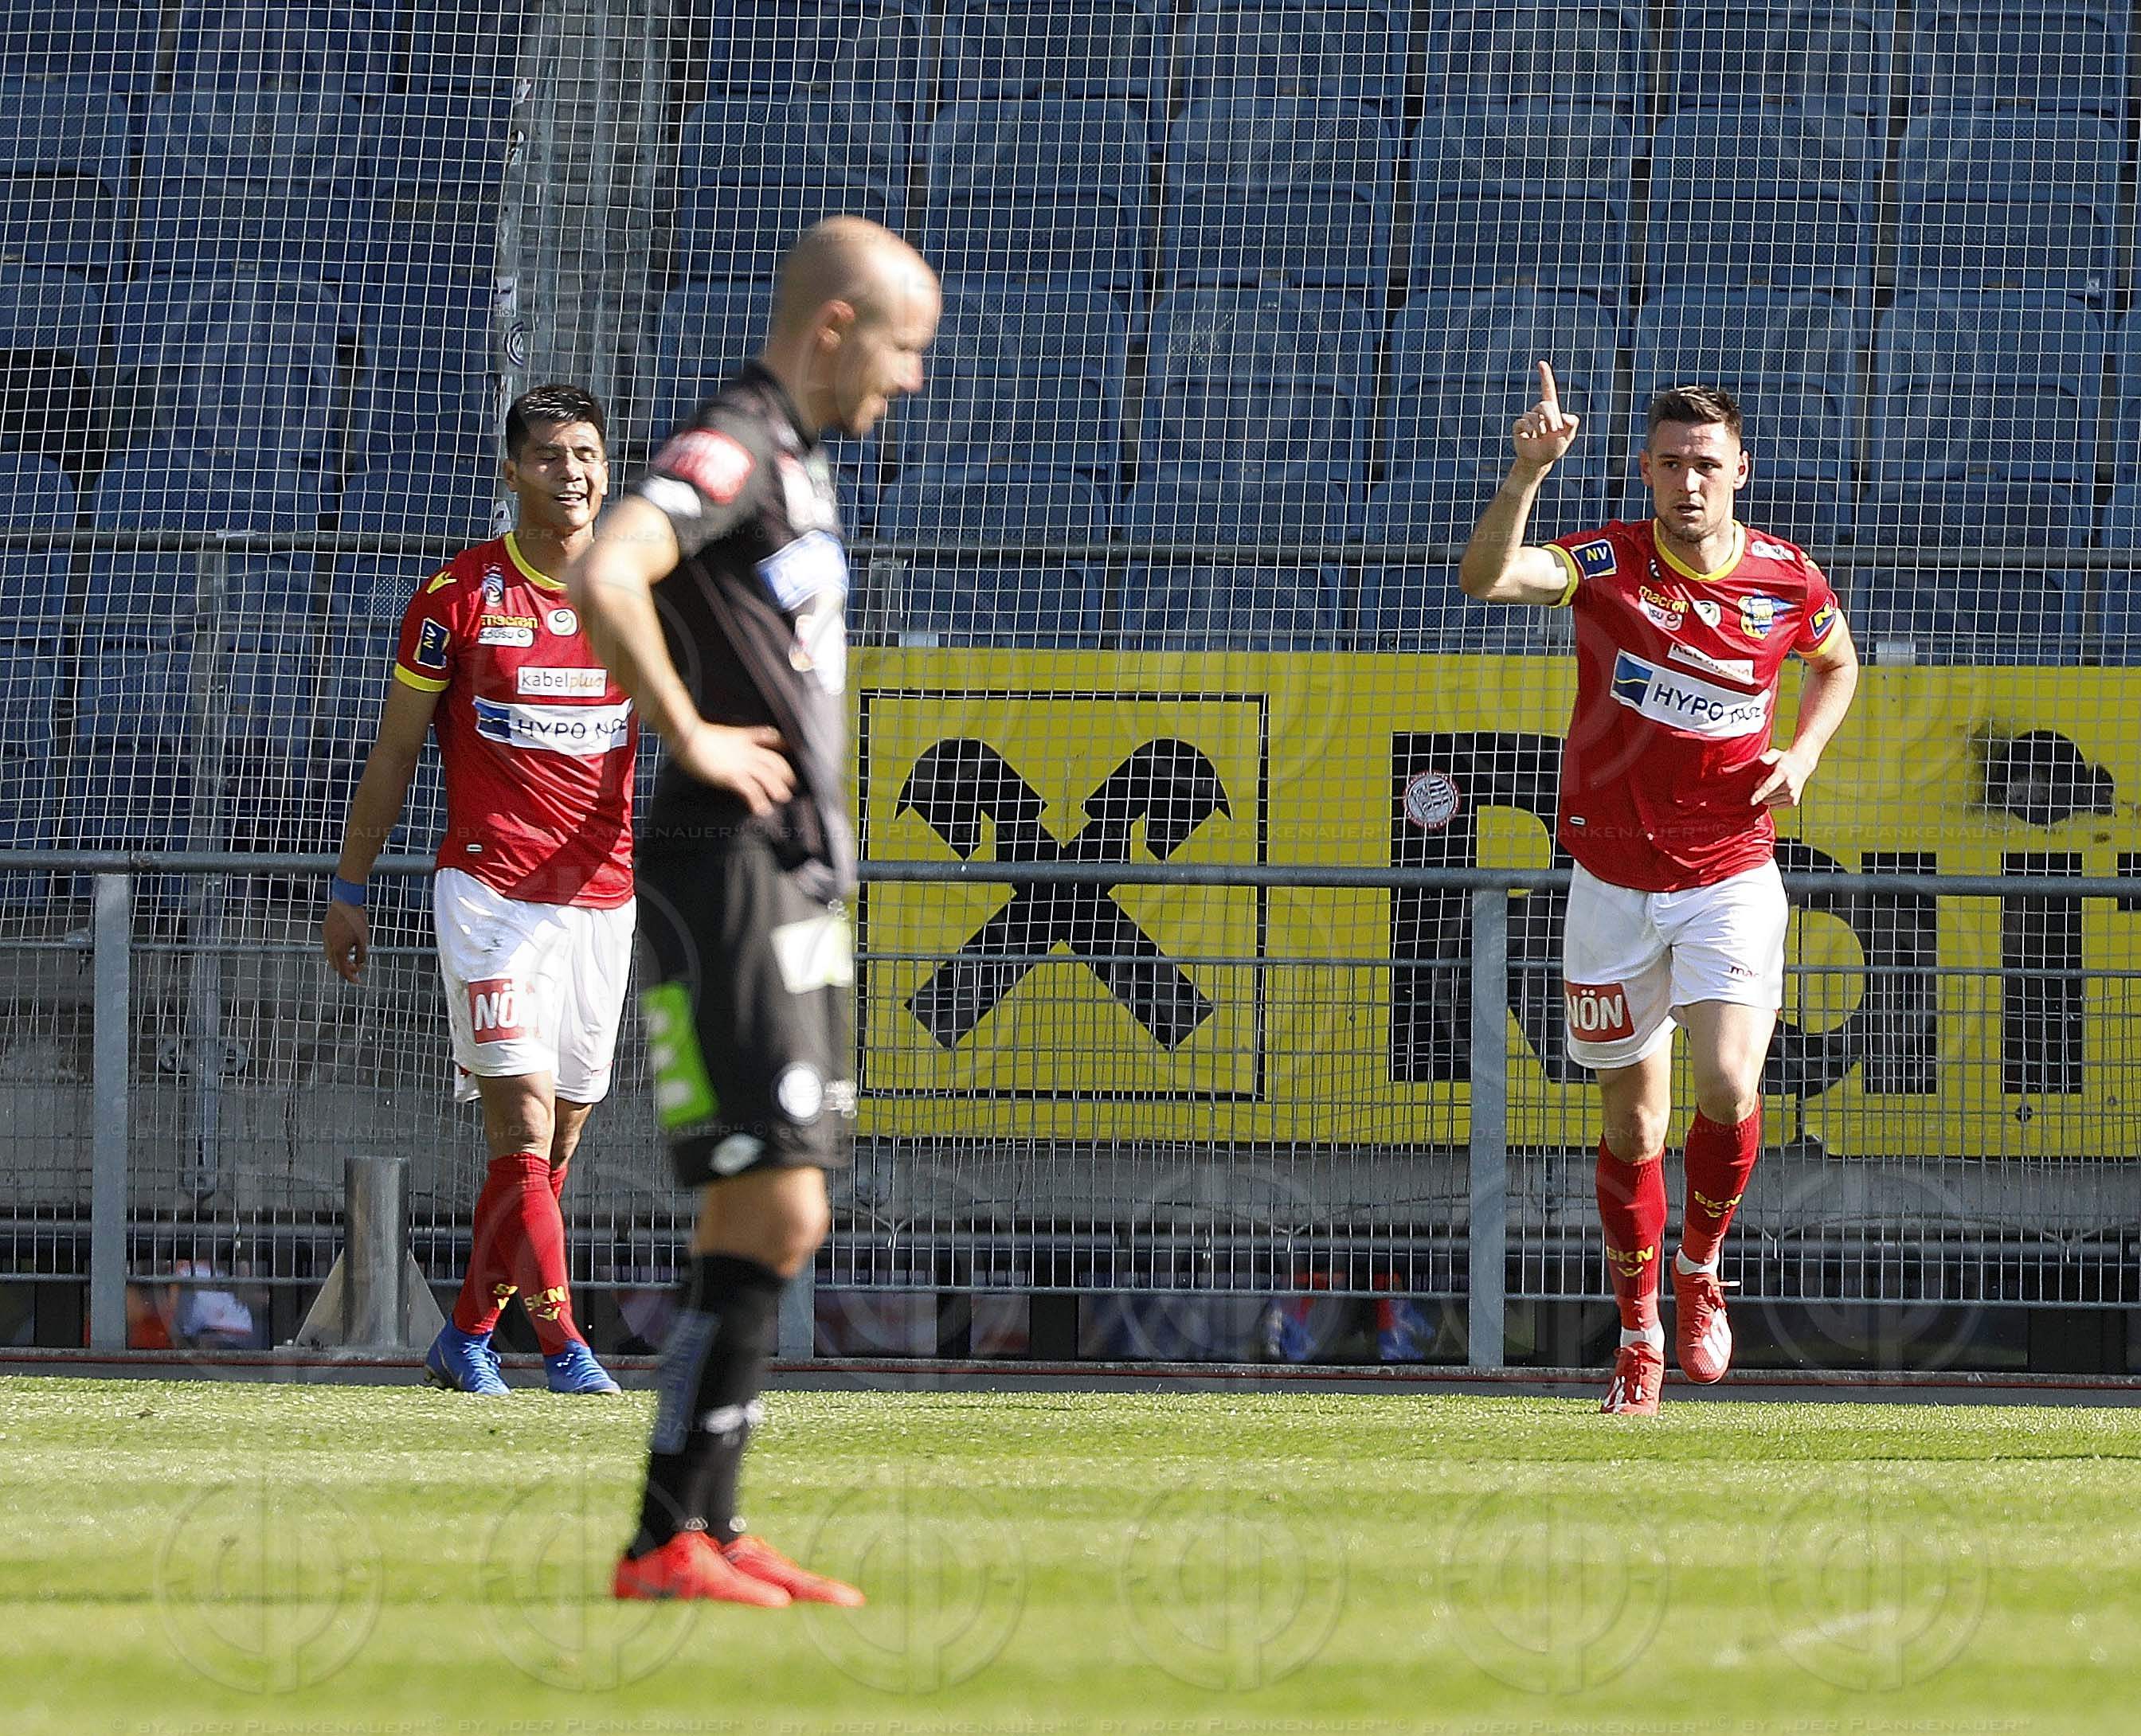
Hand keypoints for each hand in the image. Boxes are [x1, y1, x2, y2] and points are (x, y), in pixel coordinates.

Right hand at [323, 900, 369, 981]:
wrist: (346, 901)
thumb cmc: (356, 919)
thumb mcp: (363, 939)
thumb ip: (361, 954)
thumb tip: (360, 964)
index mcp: (339, 950)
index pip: (343, 970)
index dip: (351, 977)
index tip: (358, 981)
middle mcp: (329, 946)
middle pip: (335, 965)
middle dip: (345, 970)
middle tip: (355, 970)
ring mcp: (325, 938)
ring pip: (330, 956)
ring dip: (340, 961)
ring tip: (351, 959)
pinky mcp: (325, 931)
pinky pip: (328, 946)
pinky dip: (336, 951)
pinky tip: (344, 948)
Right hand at [675, 721, 794, 813]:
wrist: (687, 737)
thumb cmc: (695, 736)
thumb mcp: (717, 732)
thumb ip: (729, 736)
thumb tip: (728, 738)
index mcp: (742, 738)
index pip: (767, 738)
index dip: (780, 744)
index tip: (789, 750)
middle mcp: (746, 751)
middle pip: (773, 761)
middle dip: (784, 773)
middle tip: (791, 784)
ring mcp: (740, 763)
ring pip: (766, 776)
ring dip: (776, 787)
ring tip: (783, 797)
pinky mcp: (731, 776)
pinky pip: (750, 789)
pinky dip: (758, 800)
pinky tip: (761, 809)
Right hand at [1511, 360, 1580, 471]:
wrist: (1539, 461)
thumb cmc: (1554, 448)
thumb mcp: (1568, 436)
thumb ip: (1572, 424)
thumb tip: (1565, 416)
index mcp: (1551, 410)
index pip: (1548, 389)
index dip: (1545, 376)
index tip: (1541, 363)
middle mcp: (1538, 411)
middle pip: (1545, 404)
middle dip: (1551, 417)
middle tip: (1554, 430)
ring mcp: (1528, 418)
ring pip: (1534, 415)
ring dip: (1541, 428)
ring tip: (1541, 437)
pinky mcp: (1518, 426)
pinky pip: (1523, 422)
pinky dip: (1530, 430)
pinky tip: (1530, 437)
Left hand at [1751, 747, 1814, 808]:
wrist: (1802, 764)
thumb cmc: (1784, 759)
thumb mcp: (1776, 754)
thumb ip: (1768, 757)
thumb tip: (1761, 759)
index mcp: (1783, 774)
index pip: (1769, 787)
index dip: (1759, 795)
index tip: (1752, 802)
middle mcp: (1789, 786)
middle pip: (1768, 796)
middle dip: (1761, 793)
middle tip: (1764, 783)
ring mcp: (1792, 795)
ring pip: (1772, 802)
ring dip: (1767, 797)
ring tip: (1772, 786)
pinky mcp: (1794, 801)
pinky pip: (1777, 806)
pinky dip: (1773, 802)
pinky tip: (1776, 793)